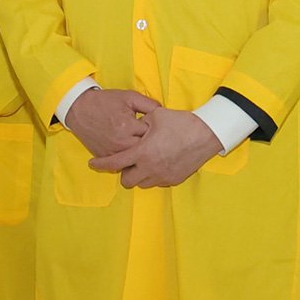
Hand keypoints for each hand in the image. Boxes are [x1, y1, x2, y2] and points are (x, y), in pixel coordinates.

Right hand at [64, 88, 158, 157]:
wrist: (79, 109)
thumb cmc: (105, 101)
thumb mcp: (129, 97)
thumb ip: (149, 104)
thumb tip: (164, 112)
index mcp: (128, 127)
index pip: (152, 134)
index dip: (155, 130)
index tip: (156, 127)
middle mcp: (120, 143)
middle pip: (145, 150)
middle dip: (149, 144)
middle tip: (151, 138)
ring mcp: (112, 152)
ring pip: (134, 159)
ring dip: (139, 153)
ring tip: (141, 144)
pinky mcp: (105, 157)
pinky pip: (122, 162)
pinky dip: (128, 158)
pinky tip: (130, 150)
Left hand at [89, 106, 221, 187]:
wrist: (206, 134)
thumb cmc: (180, 122)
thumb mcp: (155, 115)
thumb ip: (140, 122)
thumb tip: (134, 125)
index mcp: (142, 152)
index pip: (114, 163)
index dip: (101, 164)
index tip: (93, 164)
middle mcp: (150, 168)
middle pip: (127, 180)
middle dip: (123, 172)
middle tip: (126, 161)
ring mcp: (163, 176)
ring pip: (142, 184)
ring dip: (138, 175)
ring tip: (142, 162)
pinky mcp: (174, 180)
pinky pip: (157, 183)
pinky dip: (152, 176)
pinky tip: (158, 163)